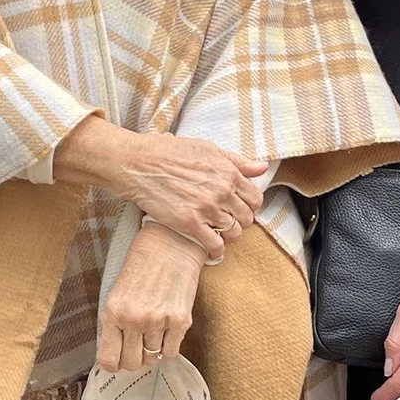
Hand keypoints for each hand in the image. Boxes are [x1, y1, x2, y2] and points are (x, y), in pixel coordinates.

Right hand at [54, 116, 262, 257]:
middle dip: (240, 221)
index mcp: (228, 172)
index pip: (255, 198)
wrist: (138, 164)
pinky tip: (212, 249)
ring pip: (234, 233)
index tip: (239, 209)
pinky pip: (214, 244)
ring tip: (218, 233)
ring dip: (229, 236)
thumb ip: (237, 161)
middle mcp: (222, 191)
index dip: (249, 206)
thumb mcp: (208, 148)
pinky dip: (216, 250)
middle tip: (227, 221)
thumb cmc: (169, 152)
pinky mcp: (190, 223)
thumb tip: (262, 168)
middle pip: (247, 218)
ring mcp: (207, 208)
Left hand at [96, 222, 207, 376]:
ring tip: (152, 332)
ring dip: (151, 350)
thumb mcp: (117, 293)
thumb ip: (114, 323)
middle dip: (132, 359)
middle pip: (132, 363)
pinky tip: (165, 332)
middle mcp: (135, 319)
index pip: (108, 359)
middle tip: (135, 348)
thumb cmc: (141, 266)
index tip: (116, 362)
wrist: (170, 245)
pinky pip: (171, 353)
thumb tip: (114, 353)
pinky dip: (168, 347)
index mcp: (114, 312)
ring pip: (152, 358)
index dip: (112, 365)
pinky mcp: (181, 321)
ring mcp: (159, 322)